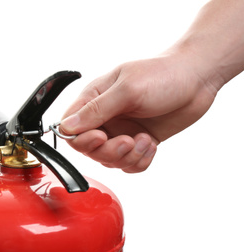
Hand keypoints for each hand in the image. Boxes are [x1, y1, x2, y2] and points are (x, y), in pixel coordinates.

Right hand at [61, 53, 219, 172]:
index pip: (70, 128)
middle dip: (109, 151)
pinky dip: (139, 161)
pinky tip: (150, 145)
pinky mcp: (137, 141)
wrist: (197, 79)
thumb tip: (67, 126)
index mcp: (94, 98)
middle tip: (128, 141)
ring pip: (109, 160)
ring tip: (144, 140)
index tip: (101, 137)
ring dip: (127, 157)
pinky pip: (129, 164)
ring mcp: (121, 130)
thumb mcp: (127, 90)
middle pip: (89, 149)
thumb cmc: (162, 75)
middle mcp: (104, 116)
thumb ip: (96, 109)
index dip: (81, 139)